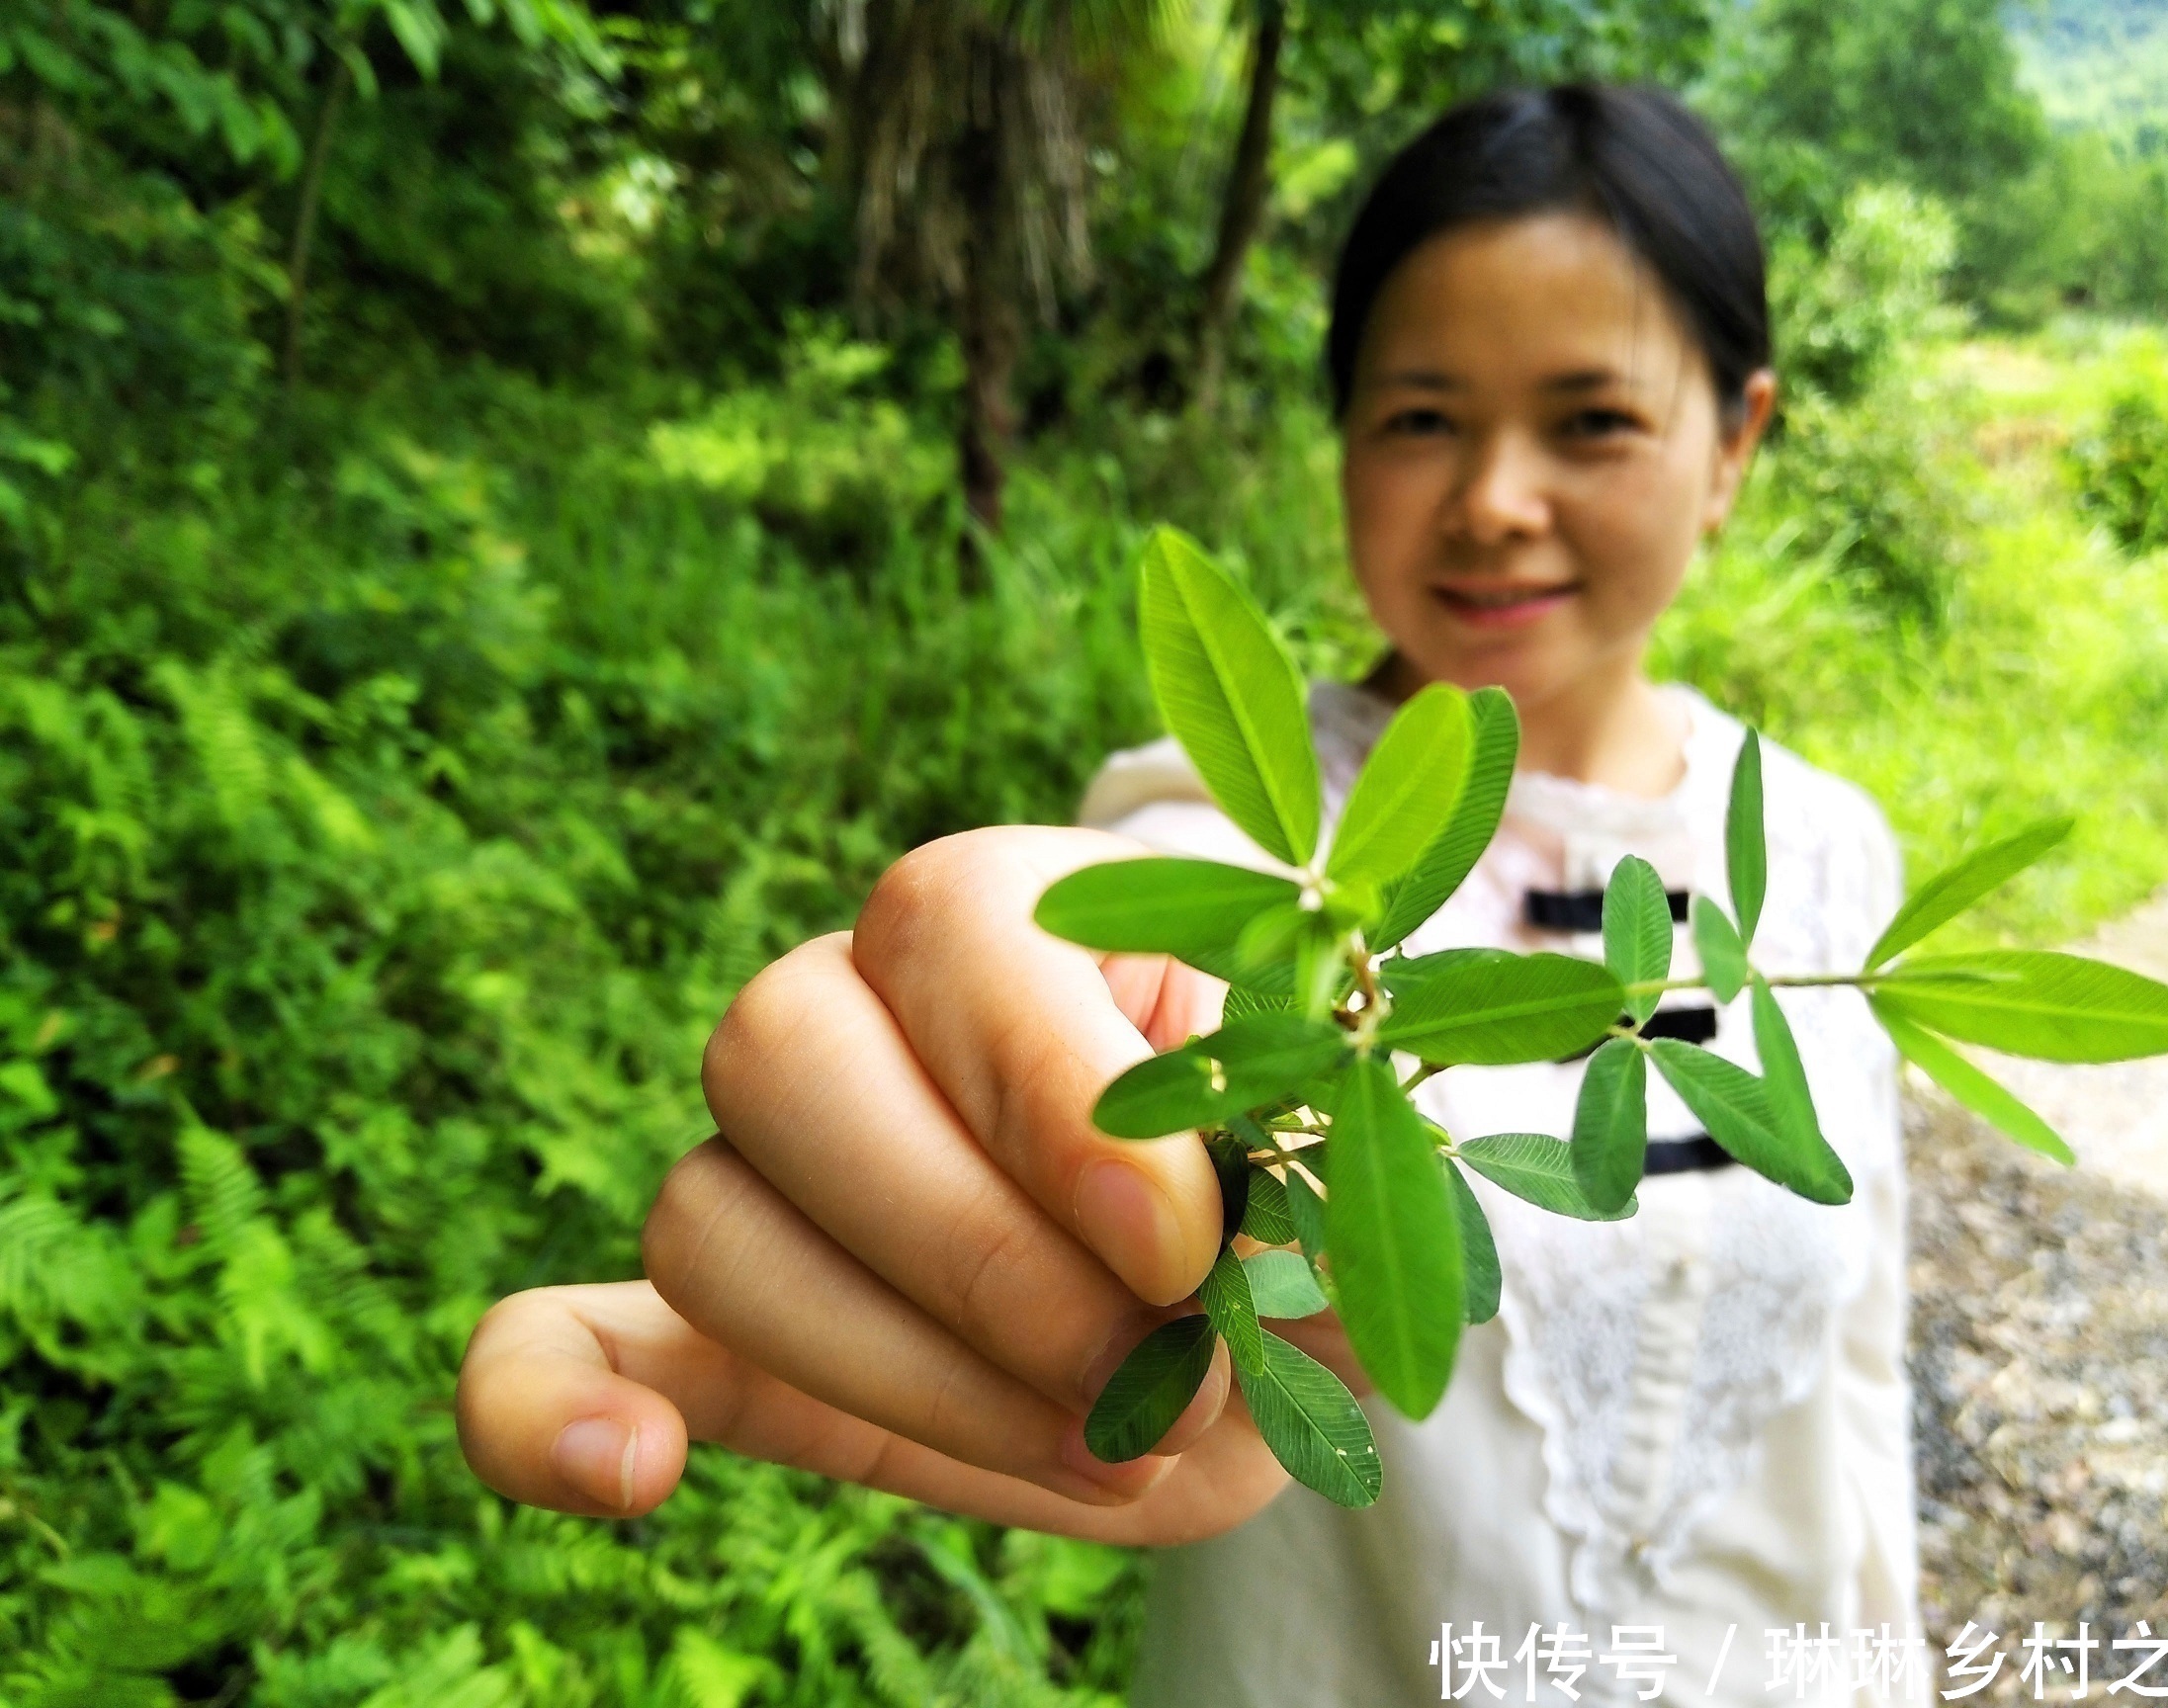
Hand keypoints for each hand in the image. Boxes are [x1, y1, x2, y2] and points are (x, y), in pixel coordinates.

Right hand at [456, 826, 1350, 1543]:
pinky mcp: (727, 1337)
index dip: (1056, 1097)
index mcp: (1015, 912)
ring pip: (708, 1219)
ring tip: (1096, 1444)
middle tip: (1148, 1372)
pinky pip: (559, 1339)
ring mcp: (773, 1175)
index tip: (1186, 1244)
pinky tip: (629, 1474)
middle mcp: (857, 1009)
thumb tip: (1186, 1228)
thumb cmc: (1317, 1204)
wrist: (1271, 1324)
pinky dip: (547, 1404)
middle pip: (780, 1052)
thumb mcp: (1350, 1155)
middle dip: (973, 1252)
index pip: (949, 927)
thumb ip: (1289, 1146)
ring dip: (897, 1368)